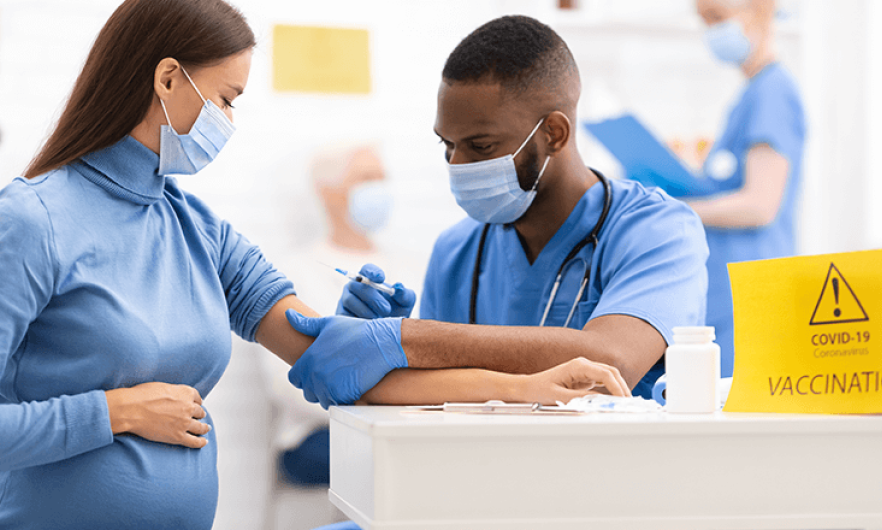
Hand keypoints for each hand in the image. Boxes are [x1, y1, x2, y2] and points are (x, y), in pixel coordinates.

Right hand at [105, 382, 210, 448]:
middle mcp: (189, 407)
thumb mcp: (162, 386)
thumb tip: (174, 396)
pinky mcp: (178, 436)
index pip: (197, 398)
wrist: (131, 409)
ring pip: (200, 427)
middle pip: (199, 412)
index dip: (197, 402)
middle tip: (199, 417)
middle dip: (199, 414)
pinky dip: (201, 442)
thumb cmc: (141, 396)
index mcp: (186, 392)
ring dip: (204, 428)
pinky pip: (194, 441)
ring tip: (206, 429)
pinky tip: (204, 442)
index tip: (196, 404)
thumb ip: (173, 392)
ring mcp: (185, 422)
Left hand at [285, 310, 407, 407]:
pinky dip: (343, 399)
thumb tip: (288, 314)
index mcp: (309, 358)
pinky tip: (352, 386)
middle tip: (333, 377)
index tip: (317, 372)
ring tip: (343, 382)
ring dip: (330, 395)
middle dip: (318, 388)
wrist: (382, 342)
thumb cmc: (357, 331)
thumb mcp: (329, 323)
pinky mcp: (345, 395)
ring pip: (322, 400)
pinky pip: (337, 404)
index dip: (304, 376)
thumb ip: (306, 324)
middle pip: (308, 392)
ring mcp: (329, 387)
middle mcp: (316, 375)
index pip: (294, 378)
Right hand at [336, 263, 415, 318]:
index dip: (372, 272)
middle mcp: (355, 287)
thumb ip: (405, 294)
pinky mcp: (340, 315)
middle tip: (386, 310)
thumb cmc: (397, 312)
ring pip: (349, 300)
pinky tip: (367, 326)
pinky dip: (357, 320)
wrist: (387, 333)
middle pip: (356, 285)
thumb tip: (398, 287)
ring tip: (378, 320)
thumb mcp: (406, 303)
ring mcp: (345, 300)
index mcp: (370, 279)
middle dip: (372, 297)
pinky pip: (343, 315)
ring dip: (366, 311)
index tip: (381, 279)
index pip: (367, 269)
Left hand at [520, 358, 630, 403]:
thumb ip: (580, 398)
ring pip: (609, 377)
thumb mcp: (559, 396)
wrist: (528, 388)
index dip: (617, 387)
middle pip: (611, 373)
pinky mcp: (585, 378)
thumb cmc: (539, 389)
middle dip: (622, 388)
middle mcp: (583, 365)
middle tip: (629, 404)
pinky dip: (611, 391)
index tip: (623, 400)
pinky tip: (615, 401)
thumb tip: (599, 401)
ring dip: (618, 389)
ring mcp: (585, 371)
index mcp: (578, 365)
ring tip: (625, 404)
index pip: (605, 373)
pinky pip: (603, 382)